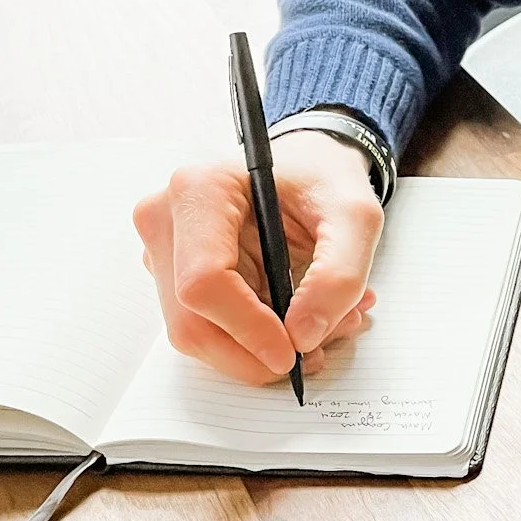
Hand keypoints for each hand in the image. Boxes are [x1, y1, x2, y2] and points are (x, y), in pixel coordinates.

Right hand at [133, 130, 382, 385]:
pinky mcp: (173, 275)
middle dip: (257, 351)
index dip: (248, 329)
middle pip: (193, 321)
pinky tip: (299, 318)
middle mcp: (167, 220)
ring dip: (259, 350)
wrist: (308, 168)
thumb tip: (302, 336)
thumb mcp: (356, 216)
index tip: (294, 351)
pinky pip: (208, 328)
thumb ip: (340, 275)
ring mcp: (164, 251)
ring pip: (198, 334)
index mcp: (200, 189)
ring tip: (323, 329)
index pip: (204, 282)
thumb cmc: (324, 179)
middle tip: (318, 351)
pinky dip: (255, 339)